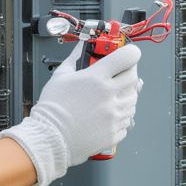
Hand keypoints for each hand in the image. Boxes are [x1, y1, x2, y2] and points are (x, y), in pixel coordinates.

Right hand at [0, 41, 141, 185]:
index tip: (126, 55)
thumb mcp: (60, 77)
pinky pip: (127, 120)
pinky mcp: (115, 131)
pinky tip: (105, 114)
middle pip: (134, 77)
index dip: (130, 53)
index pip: (127, 57)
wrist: (50, 137)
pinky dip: (120, 116)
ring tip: (108, 97)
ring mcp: (114, 115)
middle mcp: (109, 96)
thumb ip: (73, 59)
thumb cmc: (52, 109)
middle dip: (129, 73)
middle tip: (118, 75)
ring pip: (133, 100)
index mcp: (96, 78)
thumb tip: (79, 48)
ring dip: (125, 95)